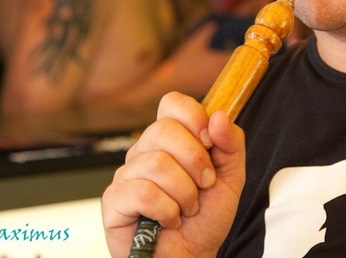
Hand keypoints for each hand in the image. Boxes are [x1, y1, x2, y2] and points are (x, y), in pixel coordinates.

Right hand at [102, 92, 245, 256]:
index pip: (172, 103)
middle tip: (204, 185)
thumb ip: (231, 145)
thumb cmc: (205, 218)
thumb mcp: (230, 178)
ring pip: (157, 163)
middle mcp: (145, 150)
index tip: (210, 142)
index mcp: (172, 139)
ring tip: (187, 208)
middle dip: (196, 161)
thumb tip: (219, 115)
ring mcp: (127, 174)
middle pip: (165, 129)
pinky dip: (166, 211)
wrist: (191, 257)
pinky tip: (169, 220)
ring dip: (184, 193)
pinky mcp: (114, 200)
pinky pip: (141, 192)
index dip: (194, 117)